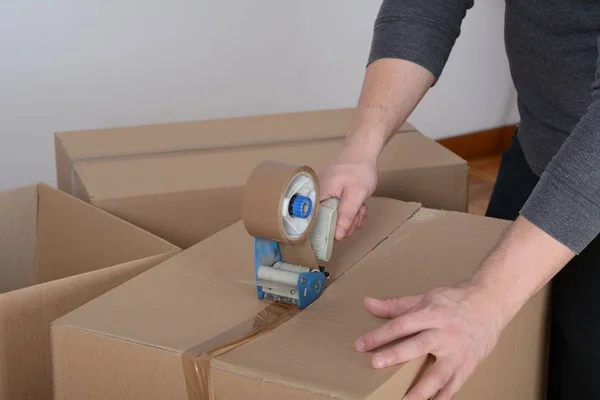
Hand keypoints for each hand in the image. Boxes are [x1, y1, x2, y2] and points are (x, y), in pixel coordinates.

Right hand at [318, 143, 377, 239]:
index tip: (347, 227)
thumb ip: (346, 216)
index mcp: (317, 196)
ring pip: (337, 221)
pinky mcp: (331, 198)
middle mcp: (316, 198)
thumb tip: (337, 236)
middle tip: (359, 212)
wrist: (362, 152)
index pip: (316, 224)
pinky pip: (340, 214)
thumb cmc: (358, 168)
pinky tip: (359, 205)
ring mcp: (324, 198)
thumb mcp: (356, 195)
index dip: (332, 230)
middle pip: (328, 225)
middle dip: (348, 223)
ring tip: (360, 205)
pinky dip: (352, 213)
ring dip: (353, 218)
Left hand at [355, 281, 508, 399]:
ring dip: (420, 389)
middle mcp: (444, 333)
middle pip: (417, 345)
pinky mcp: (468, 366)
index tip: (360, 345)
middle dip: (396, 355)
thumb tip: (367, 303)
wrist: (491, 303)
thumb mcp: (424, 298)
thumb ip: (395, 305)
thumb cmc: (455, 300)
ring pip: (437, 373)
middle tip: (376, 363)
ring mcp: (457, 352)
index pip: (401, 325)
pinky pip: (454, 386)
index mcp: (431, 314)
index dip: (379, 335)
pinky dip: (441, 398)